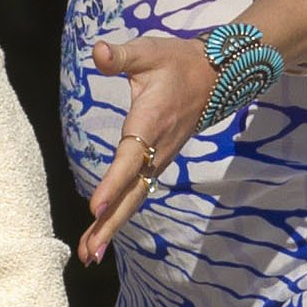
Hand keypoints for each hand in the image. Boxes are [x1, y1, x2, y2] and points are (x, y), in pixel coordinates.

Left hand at [78, 33, 215, 264]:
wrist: (216, 75)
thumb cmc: (177, 62)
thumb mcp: (149, 52)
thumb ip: (122, 56)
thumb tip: (99, 52)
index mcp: (150, 123)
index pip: (129, 159)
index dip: (111, 184)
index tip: (94, 208)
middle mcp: (157, 149)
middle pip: (132, 194)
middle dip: (110, 224)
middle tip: (89, 253)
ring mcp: (160, 159)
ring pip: (134, 199)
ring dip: (112, 227)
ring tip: (90, 255)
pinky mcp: (159, 163)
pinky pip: (138, 193)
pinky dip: (120, 215)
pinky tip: (103, 232)